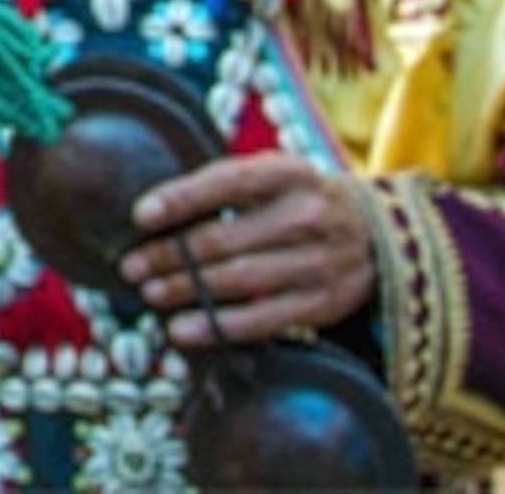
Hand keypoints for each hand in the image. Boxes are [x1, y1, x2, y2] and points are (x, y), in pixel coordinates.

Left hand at [120, 153, 376, 347]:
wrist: (374, 235)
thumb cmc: (298, 200)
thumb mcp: (273, 176)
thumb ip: (225, 186)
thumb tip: (153, 213)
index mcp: (290, 173)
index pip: (228, 182)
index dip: (182, 198)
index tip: (140, 215)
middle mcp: (309, 215)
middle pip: (225, 238)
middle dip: (170, 255)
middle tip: (131, 267)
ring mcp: (320, 262)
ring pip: (240, 280)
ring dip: (187, 289)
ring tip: (150, 294)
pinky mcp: (323, 303)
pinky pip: (263, 319)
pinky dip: (217, 327)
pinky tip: (182, 330)